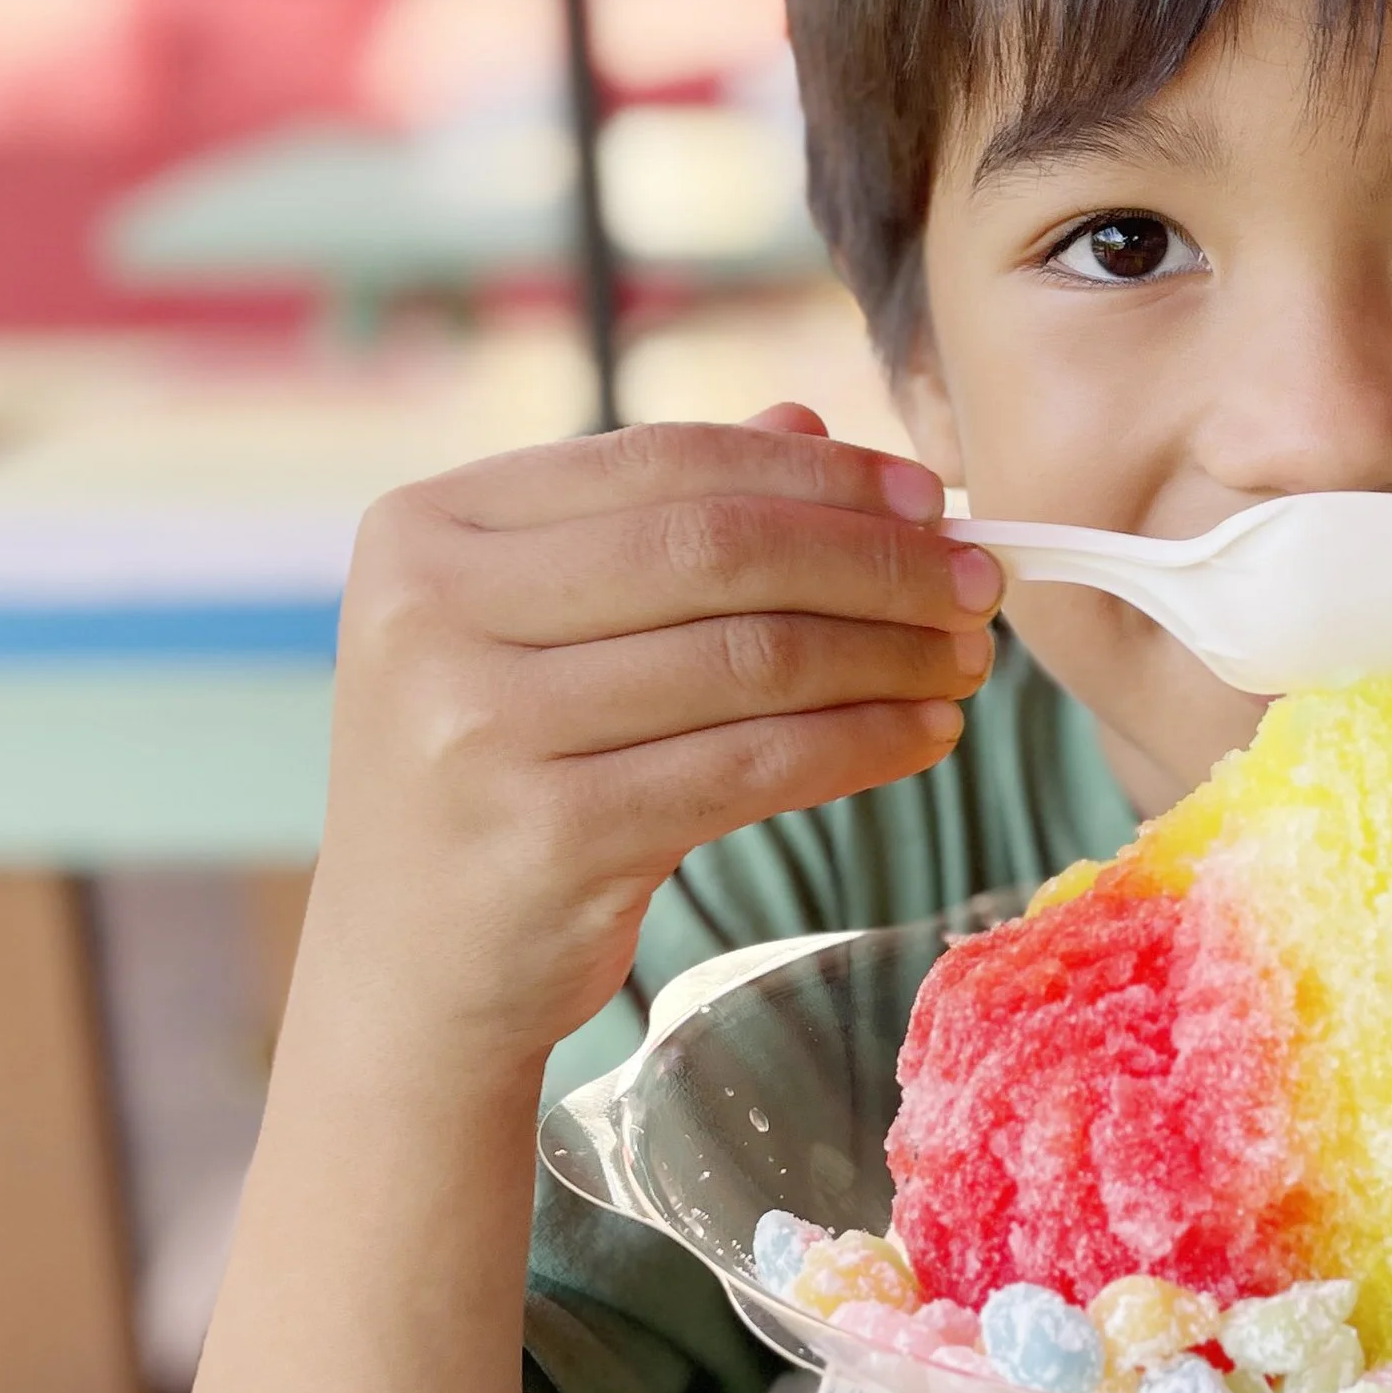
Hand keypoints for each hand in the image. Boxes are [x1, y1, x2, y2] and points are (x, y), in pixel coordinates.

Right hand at [315, 403, 999, 1056]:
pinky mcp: (550, 836)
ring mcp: (481, 728)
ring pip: (749, 659)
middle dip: (875, 560)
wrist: (411, 972)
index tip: (929, 496)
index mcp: (424, 526)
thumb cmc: (496, 774)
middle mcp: (433, 614)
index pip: (662, 458)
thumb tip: (810, 420)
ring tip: (964, 661)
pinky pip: (754, 766)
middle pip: (715, 550)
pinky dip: (860, 744)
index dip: (816, 472)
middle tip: (980, 581)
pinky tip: (921, 736)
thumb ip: (657, 518)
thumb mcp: (540, 628)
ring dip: (887, 655)